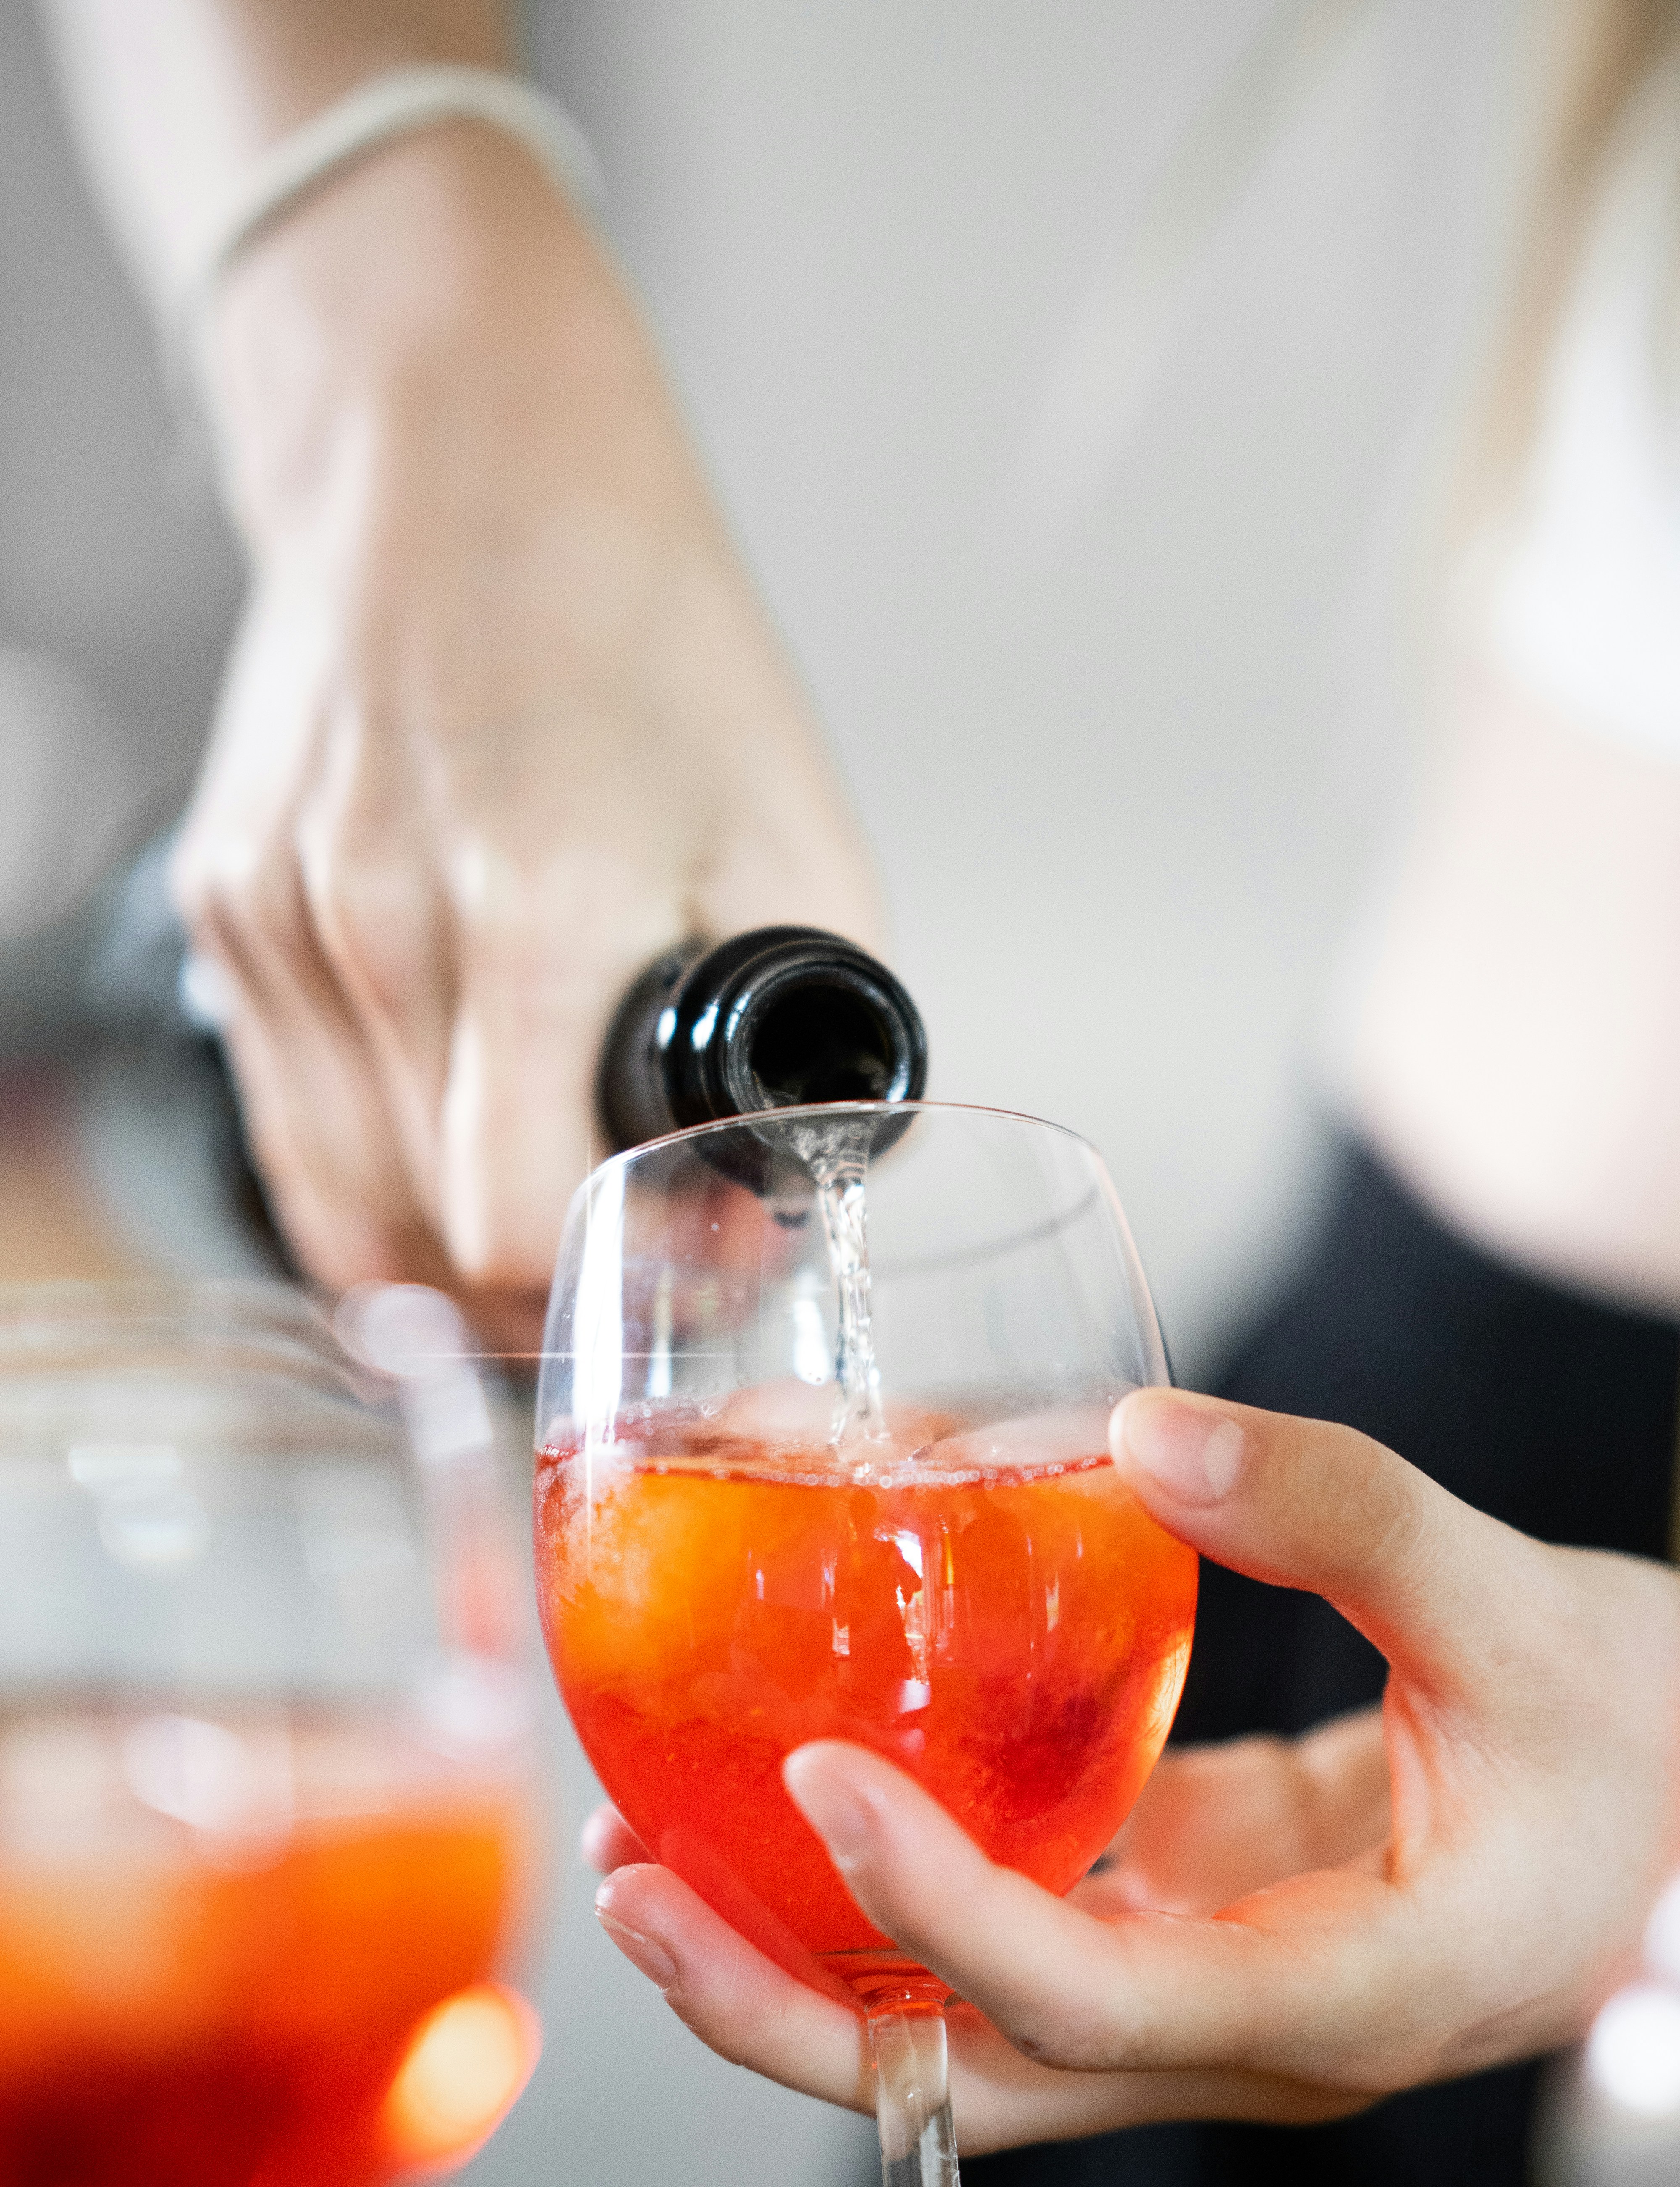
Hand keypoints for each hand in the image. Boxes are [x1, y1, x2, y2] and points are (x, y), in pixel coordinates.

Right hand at [173, 125, 881, 1311]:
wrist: (455, 461)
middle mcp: (376, 932)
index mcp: (536, 912)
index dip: (617, 1281)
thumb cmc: (640, 634)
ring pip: (346, 1215)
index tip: (686, 1261)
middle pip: (432, 1247)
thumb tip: (764, 1209)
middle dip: (550, 1287)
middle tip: (634, 1255)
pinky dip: (375, 1181)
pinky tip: (452, 1158)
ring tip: (549, 1214)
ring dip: (453, 1256)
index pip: (522, 1226)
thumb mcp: (794, 838)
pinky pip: (292, 1129)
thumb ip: (801, 1047)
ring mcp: (276, 926)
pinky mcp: (227, 915)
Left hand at [588, 1390, 1679, 2148]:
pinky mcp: (1183, 1911)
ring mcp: (1202, 1984)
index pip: (1099, 2004)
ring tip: (649, 1846)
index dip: (944, 1913)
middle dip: (788, 2007)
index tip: (821, 1780)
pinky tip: (811, 1769)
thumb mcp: (1521, 1610)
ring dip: (806, 1951)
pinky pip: (1013, 1917)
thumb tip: (1141, 1434)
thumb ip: (1340, 1515)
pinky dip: (900, 1861)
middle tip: (635, 1885)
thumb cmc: (1636, 1740)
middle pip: (976, 2082)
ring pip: (968, 2027)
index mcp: (1342, 2001)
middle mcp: (1245, 2030)